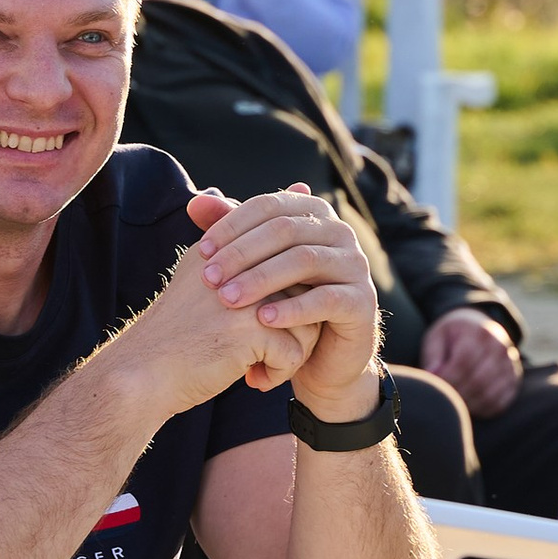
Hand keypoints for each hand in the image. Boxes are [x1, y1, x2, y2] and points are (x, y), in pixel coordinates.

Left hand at [191, 181, 382, 413]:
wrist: (321, 356)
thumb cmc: (283, 302)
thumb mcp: (255, 268)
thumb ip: (231, 234)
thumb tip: (195, 202)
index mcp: (312, 213)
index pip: (268, 206)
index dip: (232, 225)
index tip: (201, 251)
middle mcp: (339, 231)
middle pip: (284, 230)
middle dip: (241, 253)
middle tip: (209, 277)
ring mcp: (355, 264)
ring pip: (304, 260)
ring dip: (261, 279)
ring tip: (229, 298)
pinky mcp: (362, 301)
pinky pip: (326, 299)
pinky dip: (292, 308)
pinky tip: (263, 320)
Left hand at [420, 309, 522, 417]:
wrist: (479, 330)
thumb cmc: (453, 337)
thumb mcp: (438, 337)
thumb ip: (433, 356)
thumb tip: (432, 375)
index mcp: (480, 333)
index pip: (464, 362)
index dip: (447, 378)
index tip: (434, 386)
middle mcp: (500, 348)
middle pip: (478, 380)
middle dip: (456, 394)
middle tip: (442, 399)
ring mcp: (510, 366)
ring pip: (489, 395)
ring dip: (468, 405)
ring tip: (452, 404)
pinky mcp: (513, 382)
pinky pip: (498, 404)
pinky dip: (480, 410)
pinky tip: (466, 408)